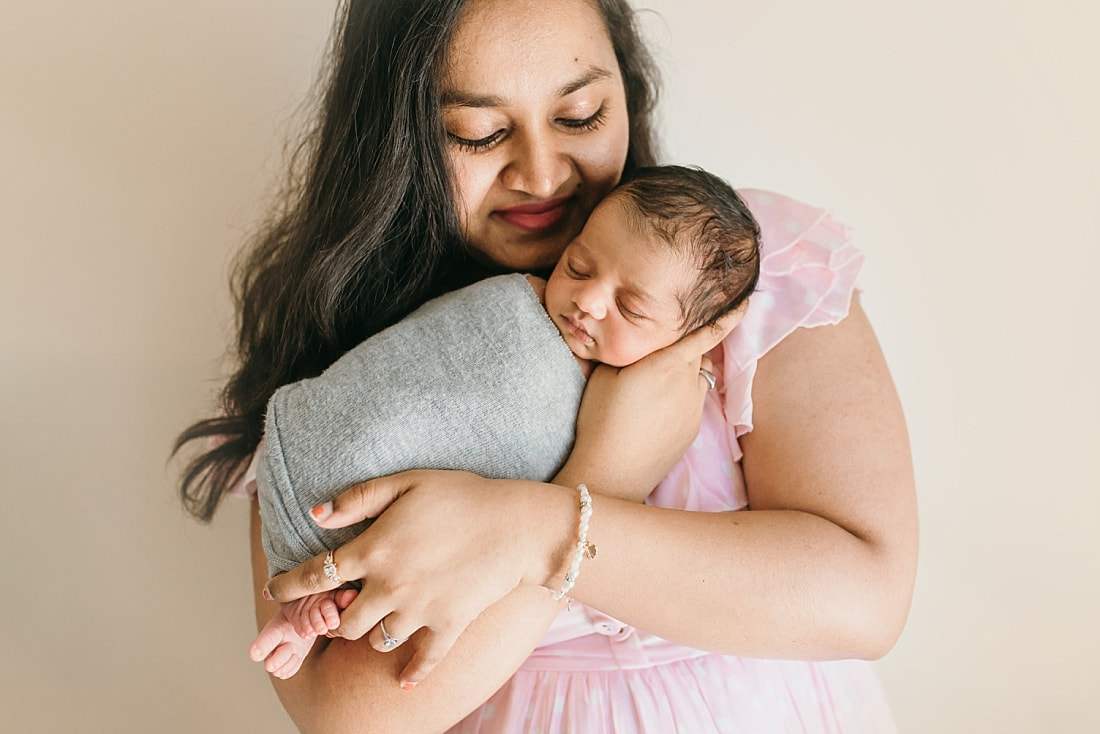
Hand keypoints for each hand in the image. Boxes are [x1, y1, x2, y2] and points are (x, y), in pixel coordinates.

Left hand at [262, 470, 571, 688]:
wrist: (517, 525)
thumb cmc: (463, 495)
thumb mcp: (407, 482)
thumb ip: (359, 498)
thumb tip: (317, 514)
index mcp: (374, 550)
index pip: (316, 575)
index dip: (289, 586)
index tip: (275, 591)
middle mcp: (389, 587)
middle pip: (344, 620)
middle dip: (334, 616)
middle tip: (338, 608)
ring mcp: (418, 611)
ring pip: (377, 640)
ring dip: (370, 634)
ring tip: (374, 623)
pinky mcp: (447, 626)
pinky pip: (423, 661)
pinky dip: (412, 674)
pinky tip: (404, 683)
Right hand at [560, 306, 744, 497]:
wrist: (612, 471)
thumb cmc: (601, 418)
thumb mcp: (606, 373)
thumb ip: (629, 350)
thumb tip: (636, 340)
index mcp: (668, 362)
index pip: (706, 332)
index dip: (728, 316)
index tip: (744, 302)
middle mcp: (688, 382)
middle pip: (699, 354)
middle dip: (688, 347)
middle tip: (665, 349)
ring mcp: (694, 408)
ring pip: (699, 379)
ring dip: (686, 373)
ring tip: (657, 384)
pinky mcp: (693, 430)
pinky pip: (694, 403)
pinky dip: (682, 397)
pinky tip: (656, 410)